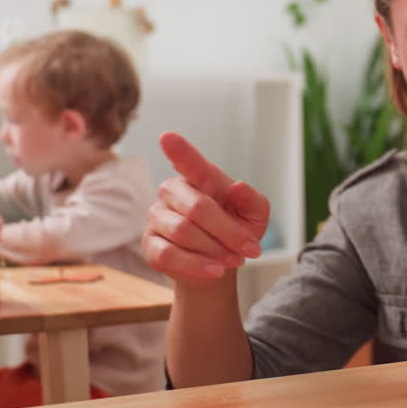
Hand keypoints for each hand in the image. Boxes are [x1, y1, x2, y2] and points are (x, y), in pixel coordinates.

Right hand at [143, 132, 270, 286]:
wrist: (220, 264)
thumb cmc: (238, 231)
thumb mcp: (256, 215)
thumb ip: (252, 200)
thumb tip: (238, 187)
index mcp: (200, 178)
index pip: (189, 162)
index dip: (178, 150)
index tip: (167, 137)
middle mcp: (173, 192)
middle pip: (197, 208)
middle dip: (228, 231)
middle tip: (250, 249)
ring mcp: (157, 217)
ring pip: (184, 232)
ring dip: (215, 250)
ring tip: (234, 259)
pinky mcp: (150, 244)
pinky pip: (169, 254)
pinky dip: (197, 265)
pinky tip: (216, 270)